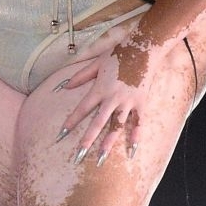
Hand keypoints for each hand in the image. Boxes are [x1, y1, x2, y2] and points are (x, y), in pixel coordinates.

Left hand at [52, 30, 167, 165]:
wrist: (144, 47)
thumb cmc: (119, 53)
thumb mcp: (96, 63)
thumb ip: (81, 76)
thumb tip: (64, 86)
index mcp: (100, 88)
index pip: (82, 109)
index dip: (71, 122)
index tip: (61, 135)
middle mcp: (113, 98)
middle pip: (97, 123)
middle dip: (87, 140)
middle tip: (79, 155)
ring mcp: (128, 101)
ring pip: (116, 126)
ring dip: (109, 143)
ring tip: (102, 157)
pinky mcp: (142, 102)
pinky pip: (139, 122)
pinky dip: (136, 135)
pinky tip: (132, 149)